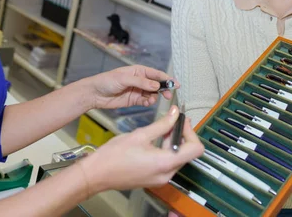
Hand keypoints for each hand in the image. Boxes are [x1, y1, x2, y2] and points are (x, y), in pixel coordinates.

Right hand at [78, 105, 203, 192]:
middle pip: (187, 153)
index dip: (190, 132)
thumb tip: (175, 113)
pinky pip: (168, 163)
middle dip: (182, 134)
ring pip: (177, 157)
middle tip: (174, 119)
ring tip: (164, 126)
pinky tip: (157, 138)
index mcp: (165, 163)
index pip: (195, 148)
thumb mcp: (140, 135)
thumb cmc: (114, 156)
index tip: (181, 121)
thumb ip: (162, 124)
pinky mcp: (154, 179)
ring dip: (174, 141)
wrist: (97, 174)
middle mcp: (166, 174)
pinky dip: (166, 149)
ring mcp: (160, 178)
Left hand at [85, 65, 177, 109]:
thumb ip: (141, 82)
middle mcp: (140, 80)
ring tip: (150, 99)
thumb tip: (156, 85)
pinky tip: (146, 103)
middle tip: (168, 95)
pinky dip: (148, 102)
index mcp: (139, 71)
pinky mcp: (134, 100)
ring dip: (154, 97)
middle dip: (164, 89)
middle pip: (157, 84)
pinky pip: (146, 101)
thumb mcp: (124, 78)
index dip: (167, 79)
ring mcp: (138, 90)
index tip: (175, 84)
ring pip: (152, 94)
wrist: (95, 94)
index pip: (156, 74)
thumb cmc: (106, 81)